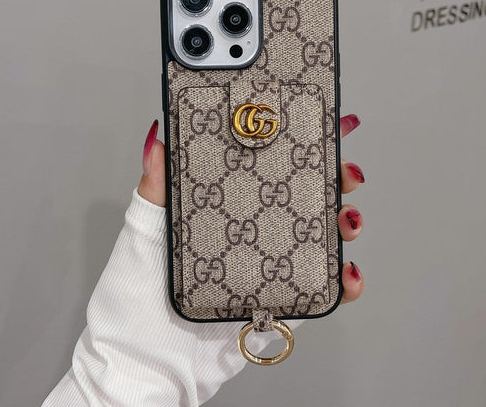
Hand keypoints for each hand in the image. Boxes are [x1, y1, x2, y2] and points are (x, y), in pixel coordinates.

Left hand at [137, 113, 364, 304]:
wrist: (148, 359)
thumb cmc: (138, 293)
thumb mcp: (145, 232)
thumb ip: (154, 188)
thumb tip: (156, 139)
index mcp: (229, 206)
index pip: (268, 166)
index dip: (299, 146)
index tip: (324, 126)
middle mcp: (257, 228)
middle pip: (307, 195)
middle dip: (336, 178)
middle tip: (346, 174)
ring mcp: (274, 262)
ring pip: (324, 235)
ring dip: (347, 223)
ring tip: (346, 221)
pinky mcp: (285, 298)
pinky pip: (325, 287)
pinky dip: (346, 281)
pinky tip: (346, 274)